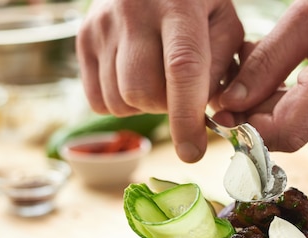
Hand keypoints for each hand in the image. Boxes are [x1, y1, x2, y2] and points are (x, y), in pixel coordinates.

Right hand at [77, 0, 243, 161]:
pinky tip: (136, 80)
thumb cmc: (197, 2)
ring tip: (158, 81)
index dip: (186, 119)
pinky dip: (120, 103)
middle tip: (181, 93)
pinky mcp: (82, 38)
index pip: (181, 70)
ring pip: (118, 101)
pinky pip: (97, 100)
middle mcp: (134, 12)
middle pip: (143, 93)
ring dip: (144, 107)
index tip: (193, 153)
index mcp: (180, 7)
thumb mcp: (225, 24)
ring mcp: (102, 25)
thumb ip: (223, 69)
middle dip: (167, 109)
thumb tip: (207, 116)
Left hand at [216, 0, 307, 151]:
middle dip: (252, 110)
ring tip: (274, 63)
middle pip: (284, 133)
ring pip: (294, 130)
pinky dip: (290, 105)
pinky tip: (295, 76)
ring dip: (270, 105)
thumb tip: (229, 103)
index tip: (222, 108)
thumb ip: (268, 60)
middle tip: (240, 70)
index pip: (285, 131)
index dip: (246, 128)